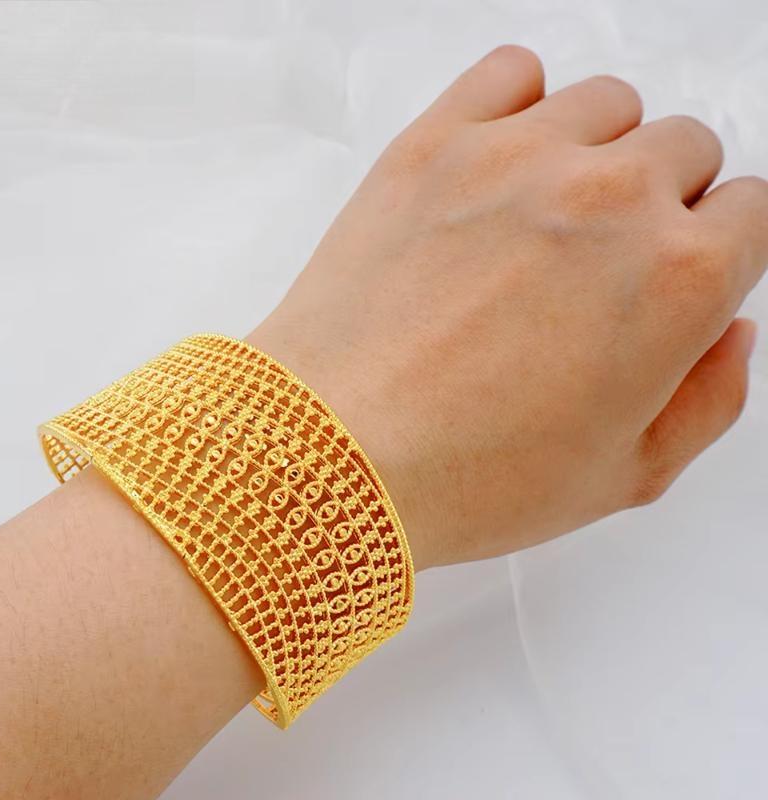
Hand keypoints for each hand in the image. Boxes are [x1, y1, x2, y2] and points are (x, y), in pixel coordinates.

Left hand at [247, 46, 767, 569]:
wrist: (336, 451)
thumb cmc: (469, 476)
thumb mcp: (626, 476)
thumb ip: (709, 398)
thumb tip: (730, 333)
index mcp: (678, 279)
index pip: (750, 213)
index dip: (716, 249)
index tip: (677, 273)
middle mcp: (612, 197)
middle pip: (682, 150)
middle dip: (661, 203)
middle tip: (599, 263)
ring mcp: (518, 158)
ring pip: (607, 106)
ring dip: (597, 151)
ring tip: (547, 218)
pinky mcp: (435, 143)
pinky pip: (511, 73)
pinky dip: (520, 105)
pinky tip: (500, 164)